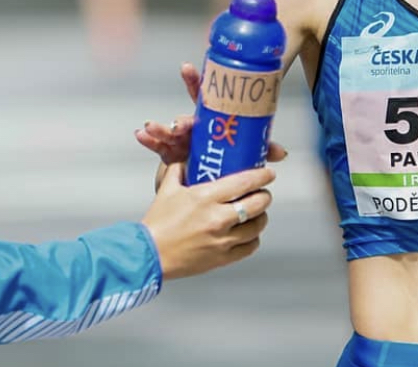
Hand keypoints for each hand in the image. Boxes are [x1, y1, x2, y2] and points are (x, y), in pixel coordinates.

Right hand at [134, 63, 289, 165]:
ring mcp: (181, 141)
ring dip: (161, 129)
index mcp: (210, 122)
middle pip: (186, 117)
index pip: (203, 98)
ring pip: (170, 133)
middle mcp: (194, 127)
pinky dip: (149, 141)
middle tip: (181, 122)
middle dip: (181, 118)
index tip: (186, 66)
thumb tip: (282, 152)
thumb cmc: (226, 160)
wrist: (208, 182)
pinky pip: (158, 148)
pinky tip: (140, 135)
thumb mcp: (243, 153)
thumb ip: (259, 151)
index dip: (195, 82)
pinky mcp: (171, 156)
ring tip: (151, 126)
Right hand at [141, 162, 274, 278]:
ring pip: (257, 225)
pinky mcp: (222, 258)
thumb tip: (186, 159)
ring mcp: (222, 239)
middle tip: (262, 193)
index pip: (245, 182)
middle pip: (258, 203)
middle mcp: (217, 218)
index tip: (268, 174)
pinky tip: (248, 234)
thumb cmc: (157, 223)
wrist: (149, 255)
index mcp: (205, 197)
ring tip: (257, 213)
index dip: (262, 176)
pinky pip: (250, 247)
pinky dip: (253, 239)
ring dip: (261, 217)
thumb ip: (179, 170)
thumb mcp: (167, 189)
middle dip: (264, 196)